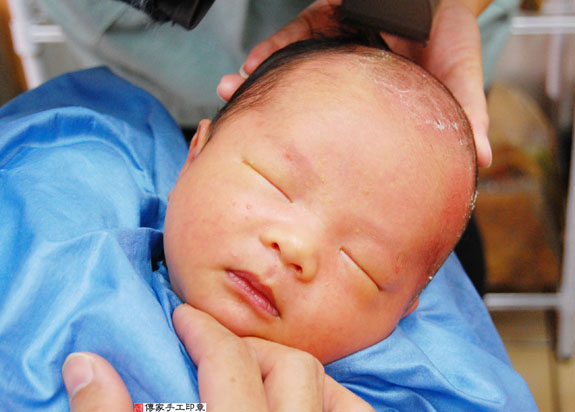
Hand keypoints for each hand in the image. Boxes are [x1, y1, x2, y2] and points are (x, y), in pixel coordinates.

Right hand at [174, 304, 373, 411]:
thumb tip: (100, 370)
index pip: (231, 363)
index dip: (202, 332)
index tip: (185, 318)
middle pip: (292, 365)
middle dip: (250, 348)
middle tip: (217, 352)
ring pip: (331, 384)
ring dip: (294, 370)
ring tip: (263, 376)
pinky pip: (355, 410)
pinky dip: (331, 398)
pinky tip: (307, 401)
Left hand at [218, 0, 491, 166]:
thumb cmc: (452, 32)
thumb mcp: (460, 79)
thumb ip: (467, 117)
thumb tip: (479, 162)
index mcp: (373, 102)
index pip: (342, 132)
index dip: (317, 153)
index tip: (293, 175)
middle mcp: (347, 80)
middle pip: (304, 102)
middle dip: (273, 118)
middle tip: (240, 138)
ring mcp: (334, 49)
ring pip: (289, 69)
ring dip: (258, 81)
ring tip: (231, 92)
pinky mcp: (327, 18)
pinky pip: (295, 35)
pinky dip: (274, 48)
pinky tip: (254, 62)